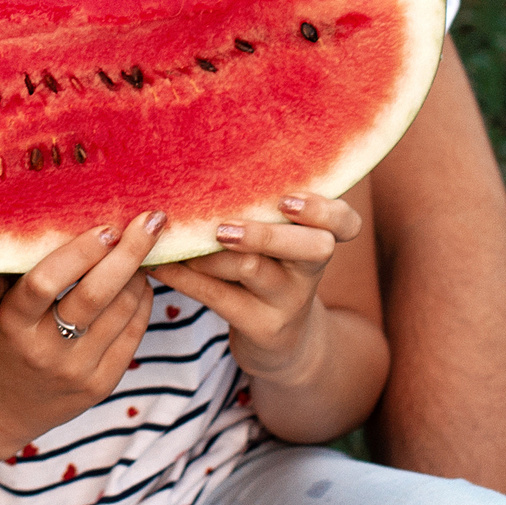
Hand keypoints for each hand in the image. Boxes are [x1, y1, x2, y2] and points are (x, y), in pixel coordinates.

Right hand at [0, 211, 163, 451]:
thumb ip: (25, 272)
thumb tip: (72, 216)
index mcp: (11, 325)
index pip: (45, 282)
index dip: (79, 252)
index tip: (106, 226)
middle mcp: (44, 351)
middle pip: (95, 295)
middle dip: (129, 252)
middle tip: (150, 220)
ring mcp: (75, 372)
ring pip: (122, 312)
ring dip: (139, 274)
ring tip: (143, 250)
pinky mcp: (100, 386)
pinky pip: (132, 336)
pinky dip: (142, 303)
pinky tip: (142, 284)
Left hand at [155, 194, 360, 381]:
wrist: (282, 343)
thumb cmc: (272, 273)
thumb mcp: (281, 245)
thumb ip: (265, 210)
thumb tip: (208, 161)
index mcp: (319, 240)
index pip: (345, 223)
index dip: (324, 209)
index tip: (287, 200)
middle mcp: (310, 270)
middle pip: (311, 247)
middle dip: (267, 233)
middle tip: (224, 228)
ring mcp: (289, 301)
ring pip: (253, 269)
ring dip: (211, 254)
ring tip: (180, 240)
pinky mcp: (262, 327)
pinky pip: (220, 298)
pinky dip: (185, 278)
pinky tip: (160, 265)